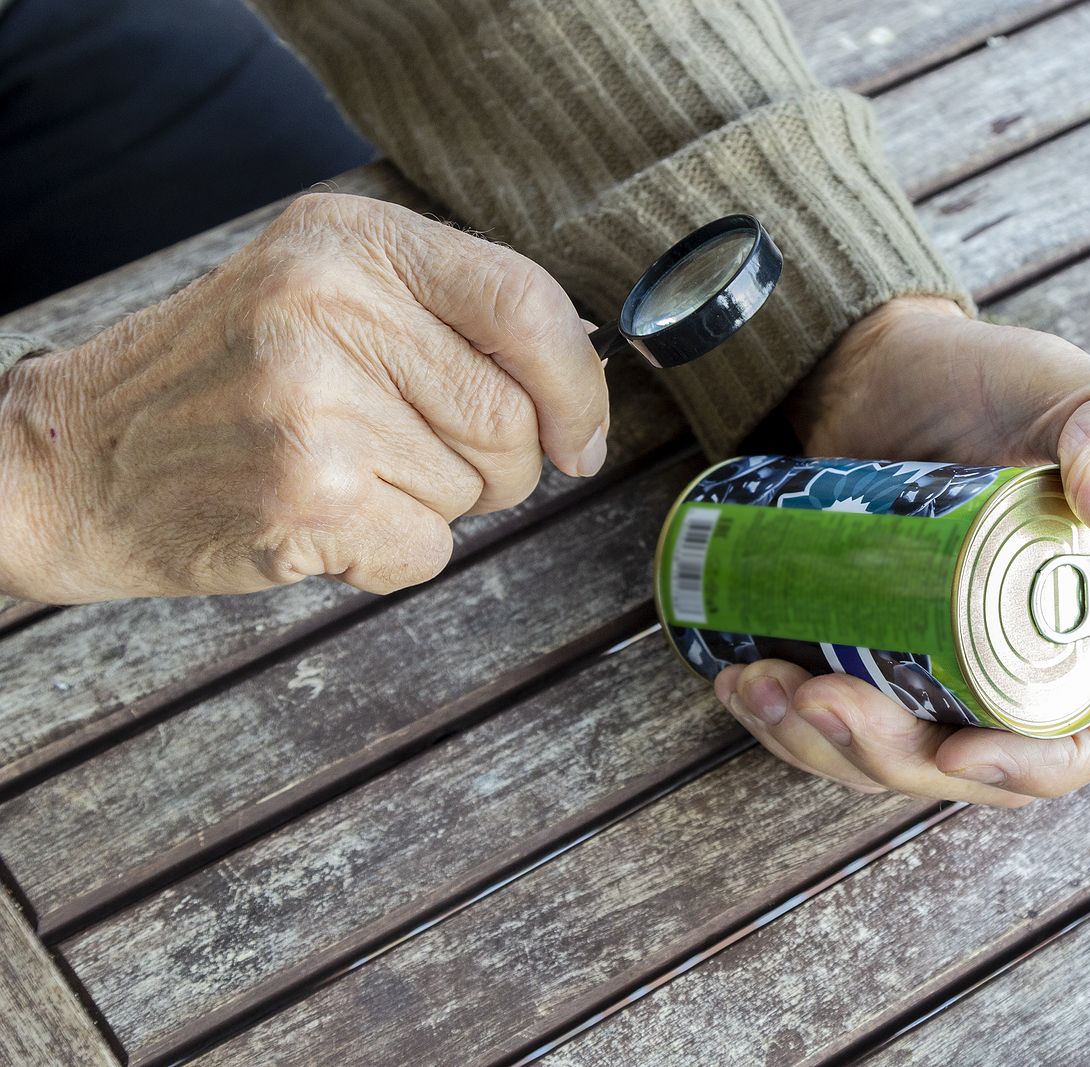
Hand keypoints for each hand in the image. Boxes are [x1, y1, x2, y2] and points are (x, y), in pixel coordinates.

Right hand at [0, 193, 607, 602]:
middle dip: (493, 462)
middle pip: (514, 417)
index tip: (577, 437)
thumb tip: (582, 378)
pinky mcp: (305, 495)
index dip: (575, 386)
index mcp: (349, 238)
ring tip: (341, 471)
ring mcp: (314, 402)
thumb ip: (446, 313)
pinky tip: (322, 519)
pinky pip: (430, 551)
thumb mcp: (321, 290)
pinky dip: (391, 555)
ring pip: (477, 489)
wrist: (72, 459)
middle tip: (402, 452)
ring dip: (431, 504)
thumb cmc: (220, 381)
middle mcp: (330, 305)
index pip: (526, 303)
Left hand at [716, 297, 1089, 806]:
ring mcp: (952, 669)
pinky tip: (742, 683)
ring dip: (826, 748)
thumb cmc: (973, 375)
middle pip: (986, 763)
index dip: (1044, 765)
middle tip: (821, 698)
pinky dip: (790, 725)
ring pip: (903, 758)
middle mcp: (1037, 655)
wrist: (865, 370)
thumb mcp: (1059, 382)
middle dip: (895, 758)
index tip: (962, 750)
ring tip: (765, 687)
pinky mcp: (882, 665)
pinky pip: (845, 729)